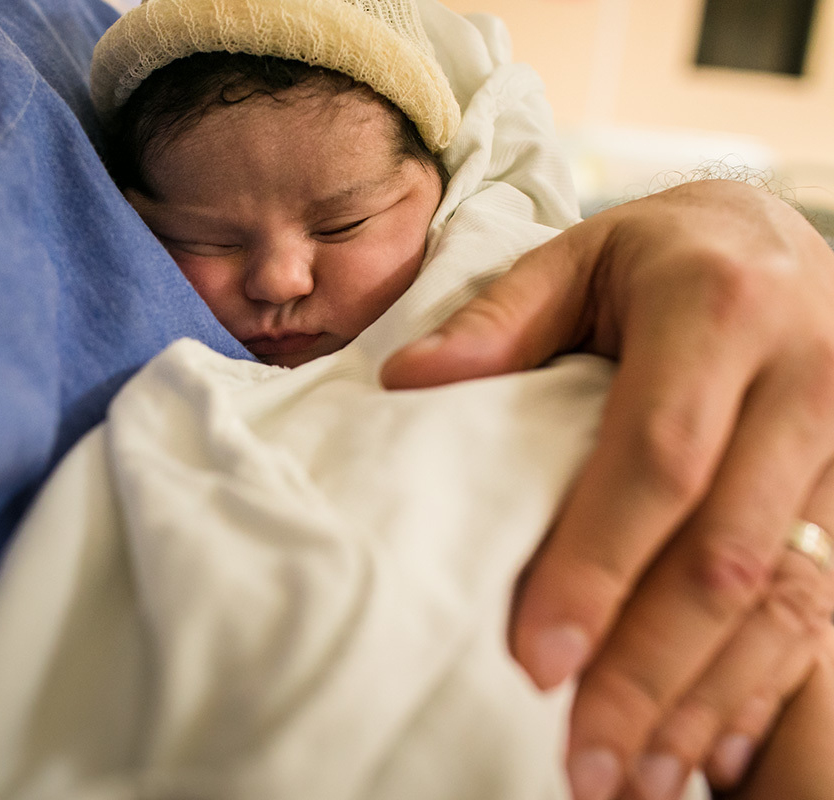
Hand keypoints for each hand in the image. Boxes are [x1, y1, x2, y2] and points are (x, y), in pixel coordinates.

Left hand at [380, 179, 833, 799]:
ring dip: (702, 697)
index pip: (656, 460)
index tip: (536, 656)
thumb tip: (407, 380)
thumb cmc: (663, 251)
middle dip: (650, 666)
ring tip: (630, 777)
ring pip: (777, 594)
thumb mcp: (579, 255)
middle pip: (723, 551)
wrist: (780, 236)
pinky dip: (755, 682)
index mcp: (718, 310)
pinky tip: (705, 744)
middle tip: (582, 758)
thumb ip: (500, 319)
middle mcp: (804, 379)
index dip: (596, 564)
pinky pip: (812, 602)